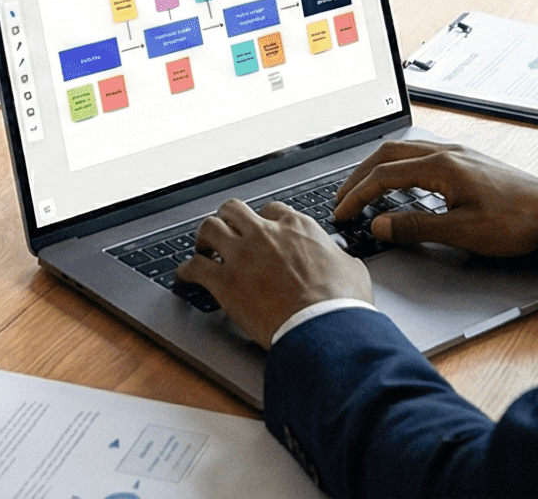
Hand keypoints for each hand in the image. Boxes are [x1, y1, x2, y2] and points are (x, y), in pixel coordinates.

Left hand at [173, 198, 372, 348]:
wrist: (324, 328)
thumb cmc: (341, 304)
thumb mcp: (352, 270)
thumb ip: (339, 259)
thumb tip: (343, 262)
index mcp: (297, 228)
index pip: (271, 211)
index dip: (263, 222)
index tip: (261, 232)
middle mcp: (266, 234)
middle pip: (233, 209)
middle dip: (228, 219)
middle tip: (226, 233)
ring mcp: (242, 255)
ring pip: (210, 228)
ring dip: (204, 238)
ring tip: (203, 249)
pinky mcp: (225, 282)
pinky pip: (194, 267)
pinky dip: (186, 271)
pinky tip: (185, 276)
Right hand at [332, 140, 537, 257]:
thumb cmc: (516, 223)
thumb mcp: (461, 231)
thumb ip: (415, 227)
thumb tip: (379, 224)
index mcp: (442, 166)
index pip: (384, 175)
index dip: (357, 195)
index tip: (342, 213)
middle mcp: (448, 153)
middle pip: (389, 155)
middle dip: (360, 177)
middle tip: (342, 199)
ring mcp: (460, 155)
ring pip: (406, 153)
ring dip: (379, 169)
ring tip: (364, 190)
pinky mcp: (470, 163)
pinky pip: (422, 157)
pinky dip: (400, 169)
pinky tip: (403, 184)